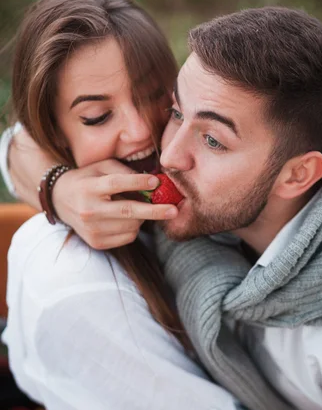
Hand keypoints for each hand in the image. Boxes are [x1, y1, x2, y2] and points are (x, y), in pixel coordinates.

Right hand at [52, 159, 177, 249]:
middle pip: (127, 211)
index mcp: (89, 187)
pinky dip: (134, 228)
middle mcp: (89, 210)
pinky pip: (127, 237)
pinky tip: (125, 219)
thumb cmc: (87, 179)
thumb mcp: (101, 167)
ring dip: (142, 217)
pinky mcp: (96, 243)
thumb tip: (152, 181)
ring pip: (131, 226)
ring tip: (136, 207)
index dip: (138, 182)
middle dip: (154, 211)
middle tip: (174, 211)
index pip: (116, 184)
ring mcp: (92, 229)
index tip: (156, 181)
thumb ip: (124, 171)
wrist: (59, 201)